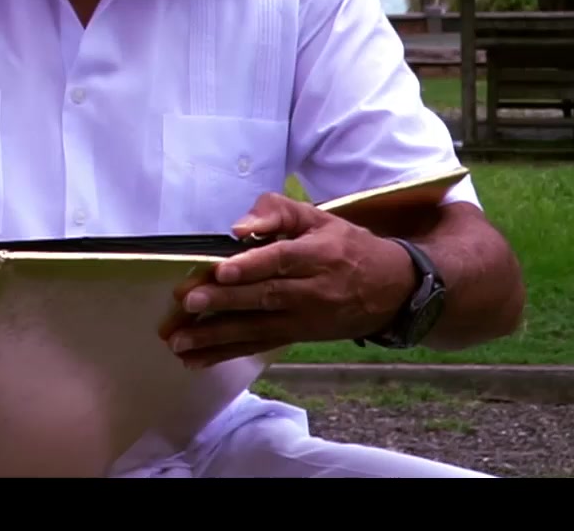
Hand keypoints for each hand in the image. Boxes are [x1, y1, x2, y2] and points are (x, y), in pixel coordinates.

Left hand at [159, 193, 416, 368]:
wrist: (394, 290)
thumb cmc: (346, 246)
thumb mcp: (319, 218)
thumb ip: (277, 212)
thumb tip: (239, 227)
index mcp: (319, 255)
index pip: (282, 260)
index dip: (252, 266)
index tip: (221, 270)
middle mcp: (312, 291)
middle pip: (265, 297)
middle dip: (224, 302)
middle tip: (188, 302)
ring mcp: (305, 319)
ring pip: (258, 329)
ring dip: (215, 337)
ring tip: (179, 341)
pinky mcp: (297, 337)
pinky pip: (259, 346)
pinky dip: (226, 354)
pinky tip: (195, 360)